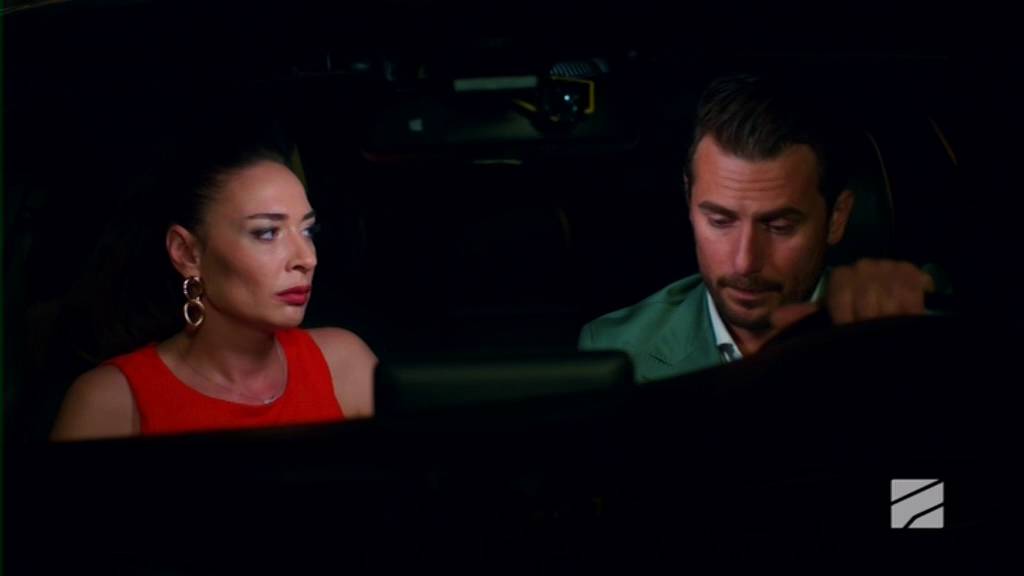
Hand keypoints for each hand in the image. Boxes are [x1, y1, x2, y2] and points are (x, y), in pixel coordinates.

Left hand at [771, 259, 934, 330]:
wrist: (897, 338)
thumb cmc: (859, 332)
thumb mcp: (831, 328)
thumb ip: (806, 320)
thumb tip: (775, 317)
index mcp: (844, 277)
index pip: (841, 280)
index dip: (845, 309)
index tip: (849, 327)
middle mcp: (866, 266)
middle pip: (862, 283)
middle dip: (866, 314)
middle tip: (872, 330)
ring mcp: (892, 268)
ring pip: (886, 287)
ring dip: (888, 313)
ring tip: (888, 327)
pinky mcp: (916, 275)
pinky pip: (911, 287)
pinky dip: (910, 306)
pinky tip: (910, 316)